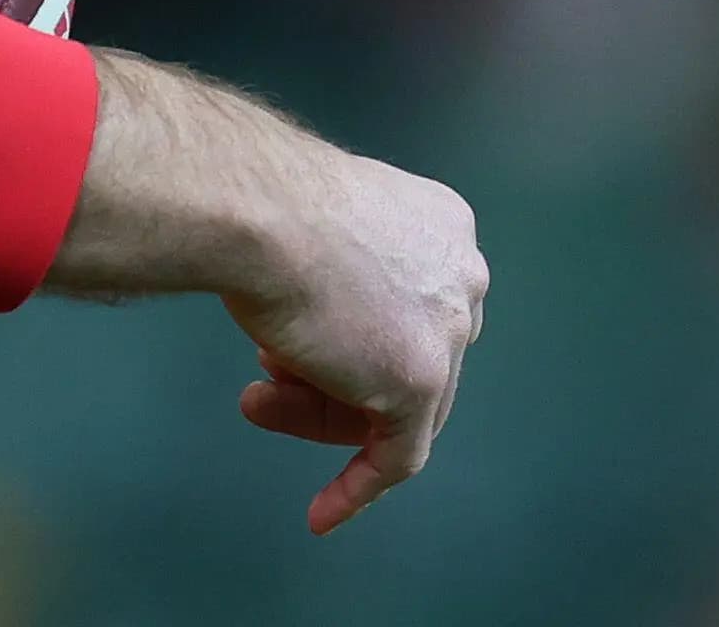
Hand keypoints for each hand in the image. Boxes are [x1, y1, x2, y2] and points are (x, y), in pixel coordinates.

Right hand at [218, 152, 487, 533]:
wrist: (257, 207)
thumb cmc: (267, 203)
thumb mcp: (317, 229)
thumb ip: (339, 269)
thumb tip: (316, 314)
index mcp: (443, 225)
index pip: (410, 306)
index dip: (349, 335)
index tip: (293, 352)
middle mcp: (462, 273)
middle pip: (405, 355)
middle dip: (331, 377)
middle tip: (267, 380)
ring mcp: (449, 329)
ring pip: (398, 405)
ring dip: (322, 416)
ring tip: (256, 404)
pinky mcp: (421, 380)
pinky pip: (399, 456)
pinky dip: (359, 488)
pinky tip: (322, 514)